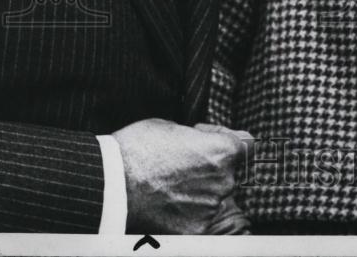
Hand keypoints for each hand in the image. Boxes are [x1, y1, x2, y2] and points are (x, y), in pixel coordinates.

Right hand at [112, 118, 251, 233]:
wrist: (110, 183)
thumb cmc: (138, 148)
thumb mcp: (173, 126)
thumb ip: (198, 137)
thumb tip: (200, 142)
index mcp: (223, 151)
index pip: (247, 145)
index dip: (227, 138)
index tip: (206, 138)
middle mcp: (224, 180)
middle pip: (228, 173)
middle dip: (209, 168)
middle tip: (182, 164)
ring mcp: (210, 207)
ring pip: (213, 197)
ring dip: (198, 191)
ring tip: (169, 185)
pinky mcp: (195, 229)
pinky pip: (199, 218)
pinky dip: (186, 213)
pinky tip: (165, 203)